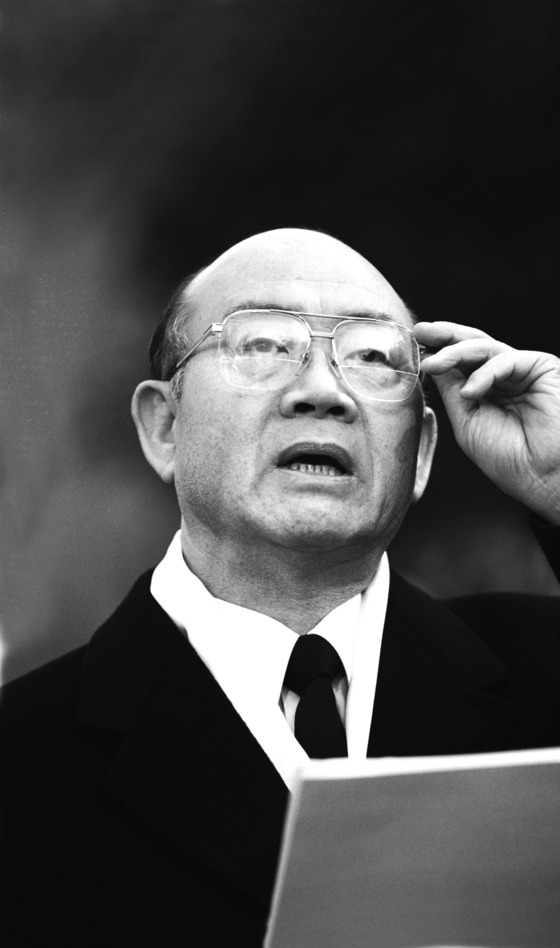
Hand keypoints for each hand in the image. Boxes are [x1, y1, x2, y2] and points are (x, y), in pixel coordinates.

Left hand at [414, 321, 559, 524]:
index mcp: (486, 389)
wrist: (539, 476)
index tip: (415, 343)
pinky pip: (506, 360)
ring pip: (485, 347)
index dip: (438, 350)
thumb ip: (452, 390)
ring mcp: (523, 371)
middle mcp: (505, 377)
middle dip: (445, 336)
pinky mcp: (542, 367)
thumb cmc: (507, 457)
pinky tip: (471, 392)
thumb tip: (432, 361)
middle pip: (472, 345)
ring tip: (433, 363)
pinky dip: (485, 373)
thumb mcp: (466, 420)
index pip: (460, 362)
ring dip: (455, 352)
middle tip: (422, 331)